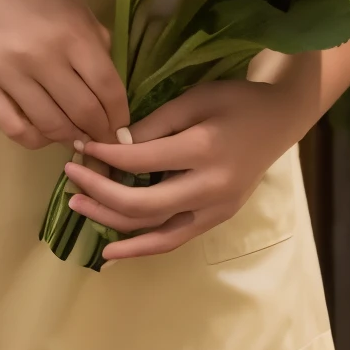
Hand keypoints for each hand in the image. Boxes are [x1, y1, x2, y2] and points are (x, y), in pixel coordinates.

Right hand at [0, 0, 128, 151]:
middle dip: (100, 132)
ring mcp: (9, 73)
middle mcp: (44, 56)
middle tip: (102, 138)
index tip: (121, 126)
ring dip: (69, 138)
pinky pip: (13, 128)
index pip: (108, 88)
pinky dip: (34, 139)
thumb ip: (93, 36)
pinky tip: (42, 133)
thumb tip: (107, 81)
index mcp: (72, 32)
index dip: (120, 114)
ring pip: (51, 126)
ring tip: (75, 137)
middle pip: (83, 113)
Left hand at [62, 78, 302, 262]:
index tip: (80, 146)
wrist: (280, 120)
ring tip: (78, 207)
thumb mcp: (195, 98)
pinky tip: (111, 250)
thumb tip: (114, 145)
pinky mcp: (215, 220)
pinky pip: (173, 240)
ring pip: (154, 231)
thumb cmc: (236, 100)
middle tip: (69, 176)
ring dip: (112, 222)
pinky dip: (141, 247)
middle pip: (141, 204)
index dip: (104, 156)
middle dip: (98, 191)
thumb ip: (155, 124)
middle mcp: (209, 188)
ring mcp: (214, 210)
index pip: (140, 162)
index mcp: (203, 150)